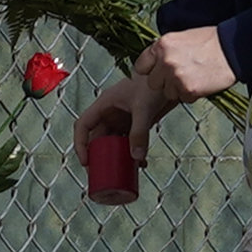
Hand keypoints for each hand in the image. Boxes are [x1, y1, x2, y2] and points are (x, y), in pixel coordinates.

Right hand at [71, 28, 236, 203]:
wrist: (171, 77)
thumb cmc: (152, 85)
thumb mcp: (144, 108)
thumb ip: (139, 132)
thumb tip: (137, 158)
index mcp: (104, 105)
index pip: (83, 125)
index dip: (80, 144)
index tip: (86, 162)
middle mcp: (110, 113)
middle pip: (97, 138)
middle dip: (98, 157)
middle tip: (103, 175)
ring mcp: (123, 119)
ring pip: (113, 143)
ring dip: (117, 157)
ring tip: (123, 173)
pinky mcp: (136, 124)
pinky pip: (129, 142)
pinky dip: (132, 154)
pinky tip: (140, 165)